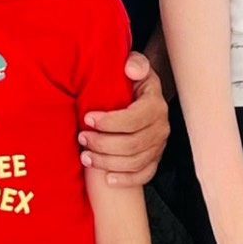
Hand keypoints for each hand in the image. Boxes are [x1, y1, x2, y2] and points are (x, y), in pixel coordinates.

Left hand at [81, 51, 169, 187]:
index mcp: (155, 105)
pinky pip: (144, 175)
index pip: (134, 119)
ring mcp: (159, 146)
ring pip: (135, 162)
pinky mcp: (154, 159)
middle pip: (132, 145)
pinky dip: (127, 180)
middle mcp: (161, 128)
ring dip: (108, 162)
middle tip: (81, 138)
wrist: (144, 93)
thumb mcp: (136, 64)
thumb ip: (135, 63)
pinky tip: (108, 179)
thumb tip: (130, 70)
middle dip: (103, 144)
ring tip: (85, 156)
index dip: (109, 122)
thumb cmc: (133, 79)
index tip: (87, 119)